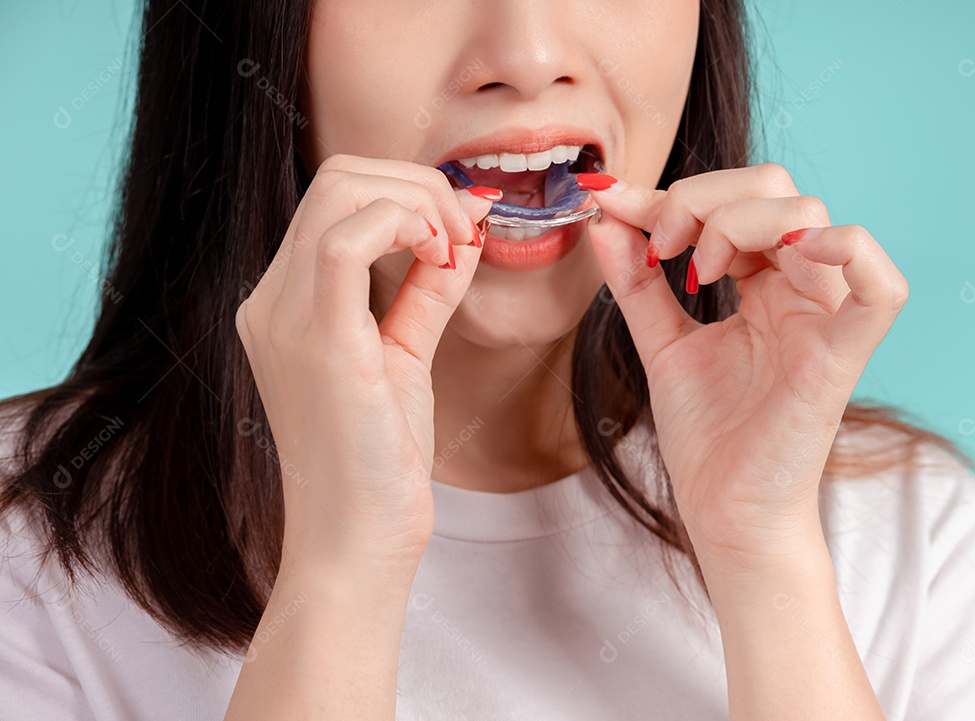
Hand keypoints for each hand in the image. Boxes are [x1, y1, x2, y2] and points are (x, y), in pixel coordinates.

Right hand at [235, 154, 496, 567]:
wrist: (356, 542)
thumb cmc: (378, 462)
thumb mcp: (406, 357)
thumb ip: (426, 293)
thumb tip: (464, 234)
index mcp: (285, 303)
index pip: (337, 200)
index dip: (409, 192)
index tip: (467, 225)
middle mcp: (270, 301)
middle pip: (337, 179)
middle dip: (419, 185)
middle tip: (471, 228)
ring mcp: (282, 316)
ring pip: (339, 190)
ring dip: (418, 200)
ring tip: (460, 244)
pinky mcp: (316, 340)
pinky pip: (345, 239)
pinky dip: (406, 225)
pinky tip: (443, 258)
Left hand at [578, 164, 908, 564]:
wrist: (723, 512)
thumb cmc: (708, 436)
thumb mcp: (661, 343)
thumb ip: (637, 282)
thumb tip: (608, 218)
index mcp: (768, 285)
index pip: (740, 200)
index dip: (676, 192)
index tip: (616, 209)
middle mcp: (802, 292)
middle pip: (777, 191)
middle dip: (703, 200)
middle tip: (658, 245)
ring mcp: (825, 321)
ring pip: (809, 218)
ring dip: (736, 222)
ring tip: (694, 268)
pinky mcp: (841, 359)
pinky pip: (881, 289)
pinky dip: (847, 250)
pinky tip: (785, 254)